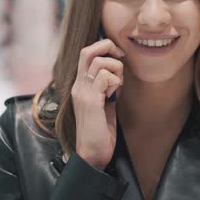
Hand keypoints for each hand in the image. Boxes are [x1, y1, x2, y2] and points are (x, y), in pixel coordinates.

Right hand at [71, 39, 124, 169]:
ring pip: (100, 62)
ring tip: (119, 86)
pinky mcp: (90, 101)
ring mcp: (82, 93)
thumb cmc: (100, 131)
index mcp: (80, 86)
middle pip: (87, 51)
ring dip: (116, 69)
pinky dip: (117, 82)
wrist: (92, 154)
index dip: (103, 48)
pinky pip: (106, 78)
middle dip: (107, 46)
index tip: (118, 55)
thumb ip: (107, 87)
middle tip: (121, 55)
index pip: (86, 54)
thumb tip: (118, 71)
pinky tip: (116, 96)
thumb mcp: (104, 103)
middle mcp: (78, 86)